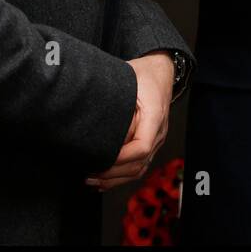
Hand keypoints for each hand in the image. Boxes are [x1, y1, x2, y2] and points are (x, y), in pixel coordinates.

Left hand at [85, 53, 174, 191]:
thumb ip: (115, 101)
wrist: (161, 71)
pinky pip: (139, 164)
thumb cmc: (144, 74)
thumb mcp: (128, 81)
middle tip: (89, 174)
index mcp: (154, 116)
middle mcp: (158, 131)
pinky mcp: (150, 142)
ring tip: (93, 180)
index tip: (101, 160)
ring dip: (116, 179)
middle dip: (113, 174)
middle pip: (140, 163)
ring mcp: (156, 139)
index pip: (142, 146)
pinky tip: (105, 180)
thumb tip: (94, 122)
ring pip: (139, 168)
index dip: (121, 157)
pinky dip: (122, 175)